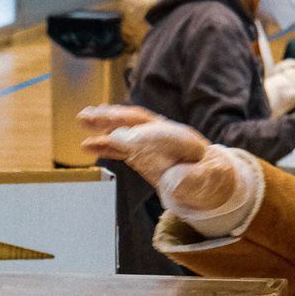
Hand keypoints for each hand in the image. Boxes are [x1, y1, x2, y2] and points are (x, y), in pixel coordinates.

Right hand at [77, 107, 233, 213]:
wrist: (210, 177)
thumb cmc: (211, 176)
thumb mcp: (209, 179)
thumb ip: (194, 179)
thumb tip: (175, 180)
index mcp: (181, 138)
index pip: (156, 131)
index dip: (136, 133)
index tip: (116, 136)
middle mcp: (163, 135)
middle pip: (136, 121)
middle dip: (114, 117)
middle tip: (92, 115)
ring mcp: (150, 142)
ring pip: (125, 128)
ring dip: (104, 123)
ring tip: (83, 118)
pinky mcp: (140, 153)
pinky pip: (120, 147)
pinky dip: (104, 144)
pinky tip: (87, 145)